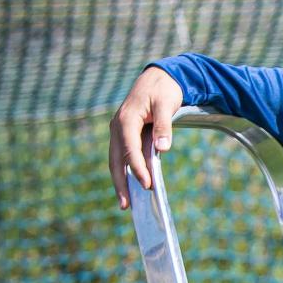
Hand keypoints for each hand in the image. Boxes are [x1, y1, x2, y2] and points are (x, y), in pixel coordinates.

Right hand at [108, 67, 183, 207]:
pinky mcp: (125, 135)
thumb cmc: (163, 89)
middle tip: (126, 205)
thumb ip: (164, 125)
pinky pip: (123, 157)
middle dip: (121, 182)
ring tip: (126, 204)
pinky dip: (126, 172)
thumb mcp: (166, 104)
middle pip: (116, 159)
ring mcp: (119, 131)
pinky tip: (132, 187)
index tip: (146, 184)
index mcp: (126, 118)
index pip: (129, 147)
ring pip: (116, 161)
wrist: (158, 77)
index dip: (136, 167)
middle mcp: (118, 126)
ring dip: (121, 181)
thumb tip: (162, 147)